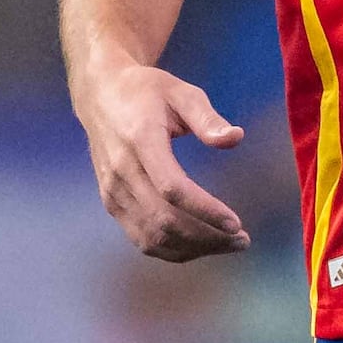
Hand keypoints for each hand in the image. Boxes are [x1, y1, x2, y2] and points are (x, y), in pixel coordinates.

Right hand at [73, 65, 250, 261]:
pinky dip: (173, 249)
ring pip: (153, 237)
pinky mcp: (111, 203)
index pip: (172, 188)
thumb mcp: (181, 92)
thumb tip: (235, 139)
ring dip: (193, 248)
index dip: (205, 211)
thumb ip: (208, 118)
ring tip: (227, 244)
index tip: (235, 223)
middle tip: (242, 240)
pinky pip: (141, 238)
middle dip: (207, 237)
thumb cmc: (146, 92)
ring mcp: (113, 191)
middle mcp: (122, 171)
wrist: (100, 96)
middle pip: (164, 220)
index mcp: (140, 140)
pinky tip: (200, 245)